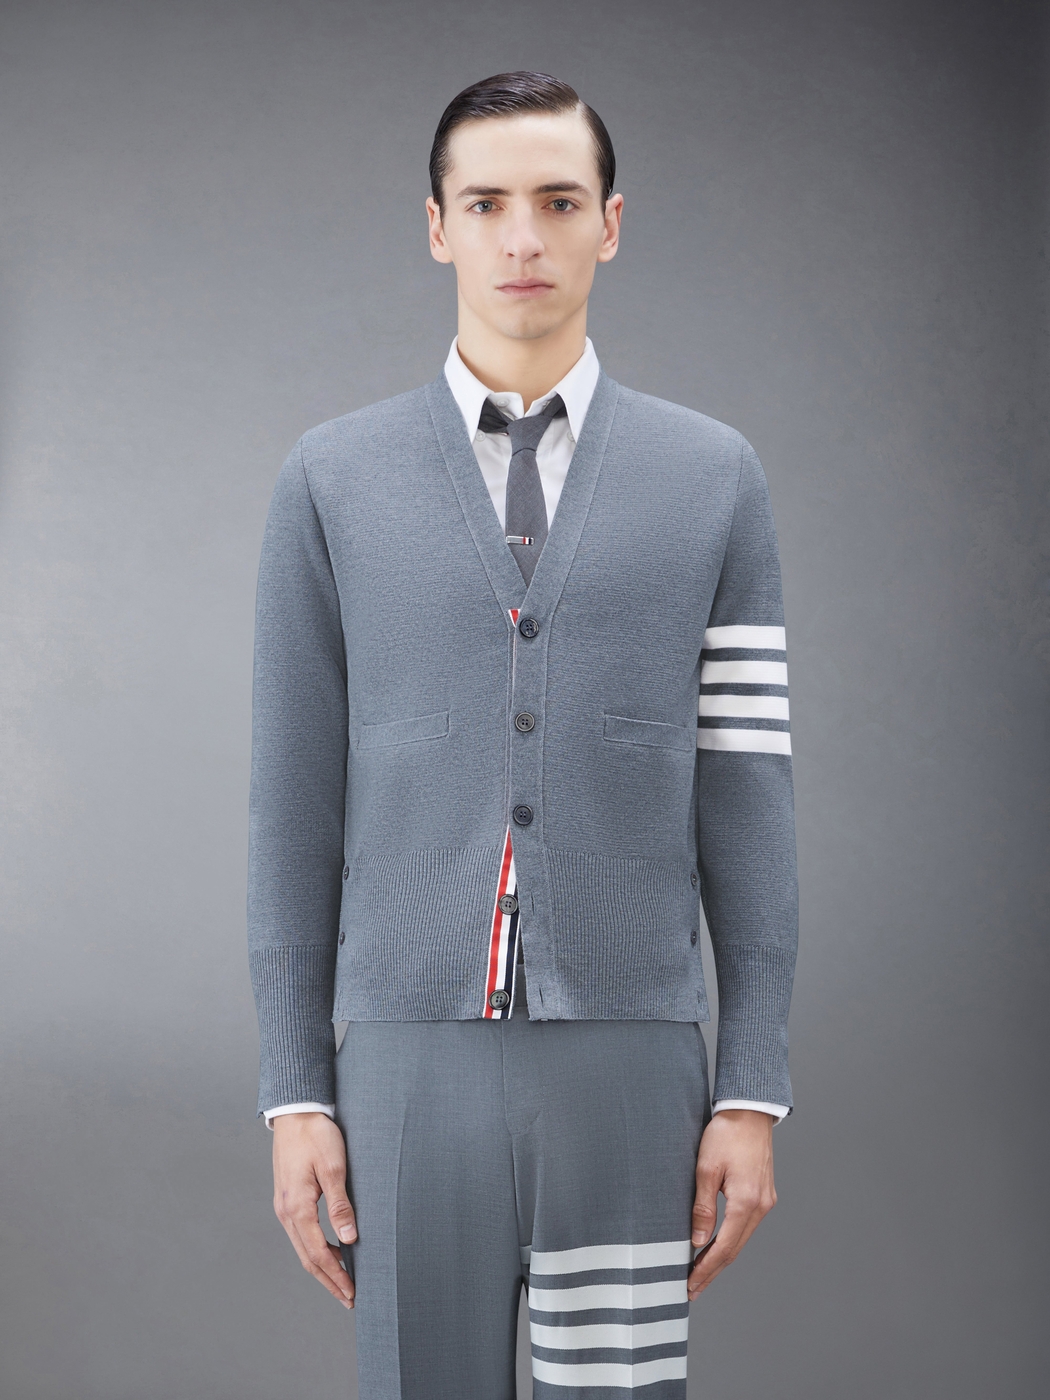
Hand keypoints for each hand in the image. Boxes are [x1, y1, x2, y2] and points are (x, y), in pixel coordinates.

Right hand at [272, 1112, 357, 1307]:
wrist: (295, 1112)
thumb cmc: (316, 1135)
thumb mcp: (333, 1168)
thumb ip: (340, 1205)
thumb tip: (350, 1239)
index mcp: (297, 1207)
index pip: (317, 1254)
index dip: (335, 1276)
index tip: (351, 1292)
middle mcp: (286, 1212)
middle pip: (307, 1258)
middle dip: (328, 1280)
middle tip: (349, 1298)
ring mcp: (284, 1206)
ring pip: (302, 1247)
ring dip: (322, 1267)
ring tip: (342, 1281)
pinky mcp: (287, 1198)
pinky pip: (301, 1233)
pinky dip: (315, 1249)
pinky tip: (330, 1251)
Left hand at [687, 1108, 776, 1299]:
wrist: (749, 1110)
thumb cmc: (726, 1133)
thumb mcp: (706, 1168)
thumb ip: (703, 1207)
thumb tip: (698, 1241)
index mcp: (747, 1202)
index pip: (724, 1248)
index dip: (706, 1269)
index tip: (690, 1285)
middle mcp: (761, 1206)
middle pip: (735, 1248)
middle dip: (713, 1270)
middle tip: (692, 1288)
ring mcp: (765, 1201)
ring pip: (741, 1238)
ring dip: (721, 1256)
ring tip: (700, 1272)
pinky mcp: (764, 1193)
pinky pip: (746, 1225)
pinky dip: (730, 1239)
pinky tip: (717, 1244)